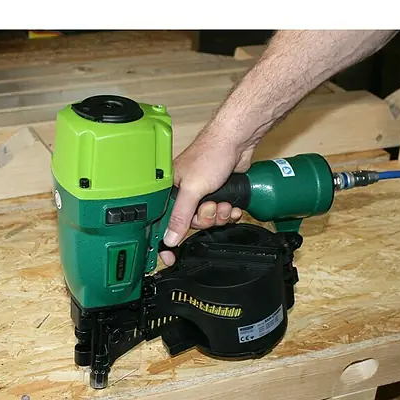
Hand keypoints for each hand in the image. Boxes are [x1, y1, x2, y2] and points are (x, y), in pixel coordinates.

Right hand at [159, 130, 253, 265]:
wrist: (237, 141)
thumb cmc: (211, 153)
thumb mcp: (192, 189)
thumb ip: (180, 216)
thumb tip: (170, 238)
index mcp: (168, 190)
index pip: (162, 222)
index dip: (166, 241)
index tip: (169, 258)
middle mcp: (182, 194)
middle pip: (188, 225)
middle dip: (204, 220)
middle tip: (209, 207)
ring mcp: (200, 195)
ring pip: (206, 221)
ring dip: (218, 215)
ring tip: (223, 201)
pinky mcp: (216, 194)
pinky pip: (219, 214)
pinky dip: (227, 212)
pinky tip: (231, 204)